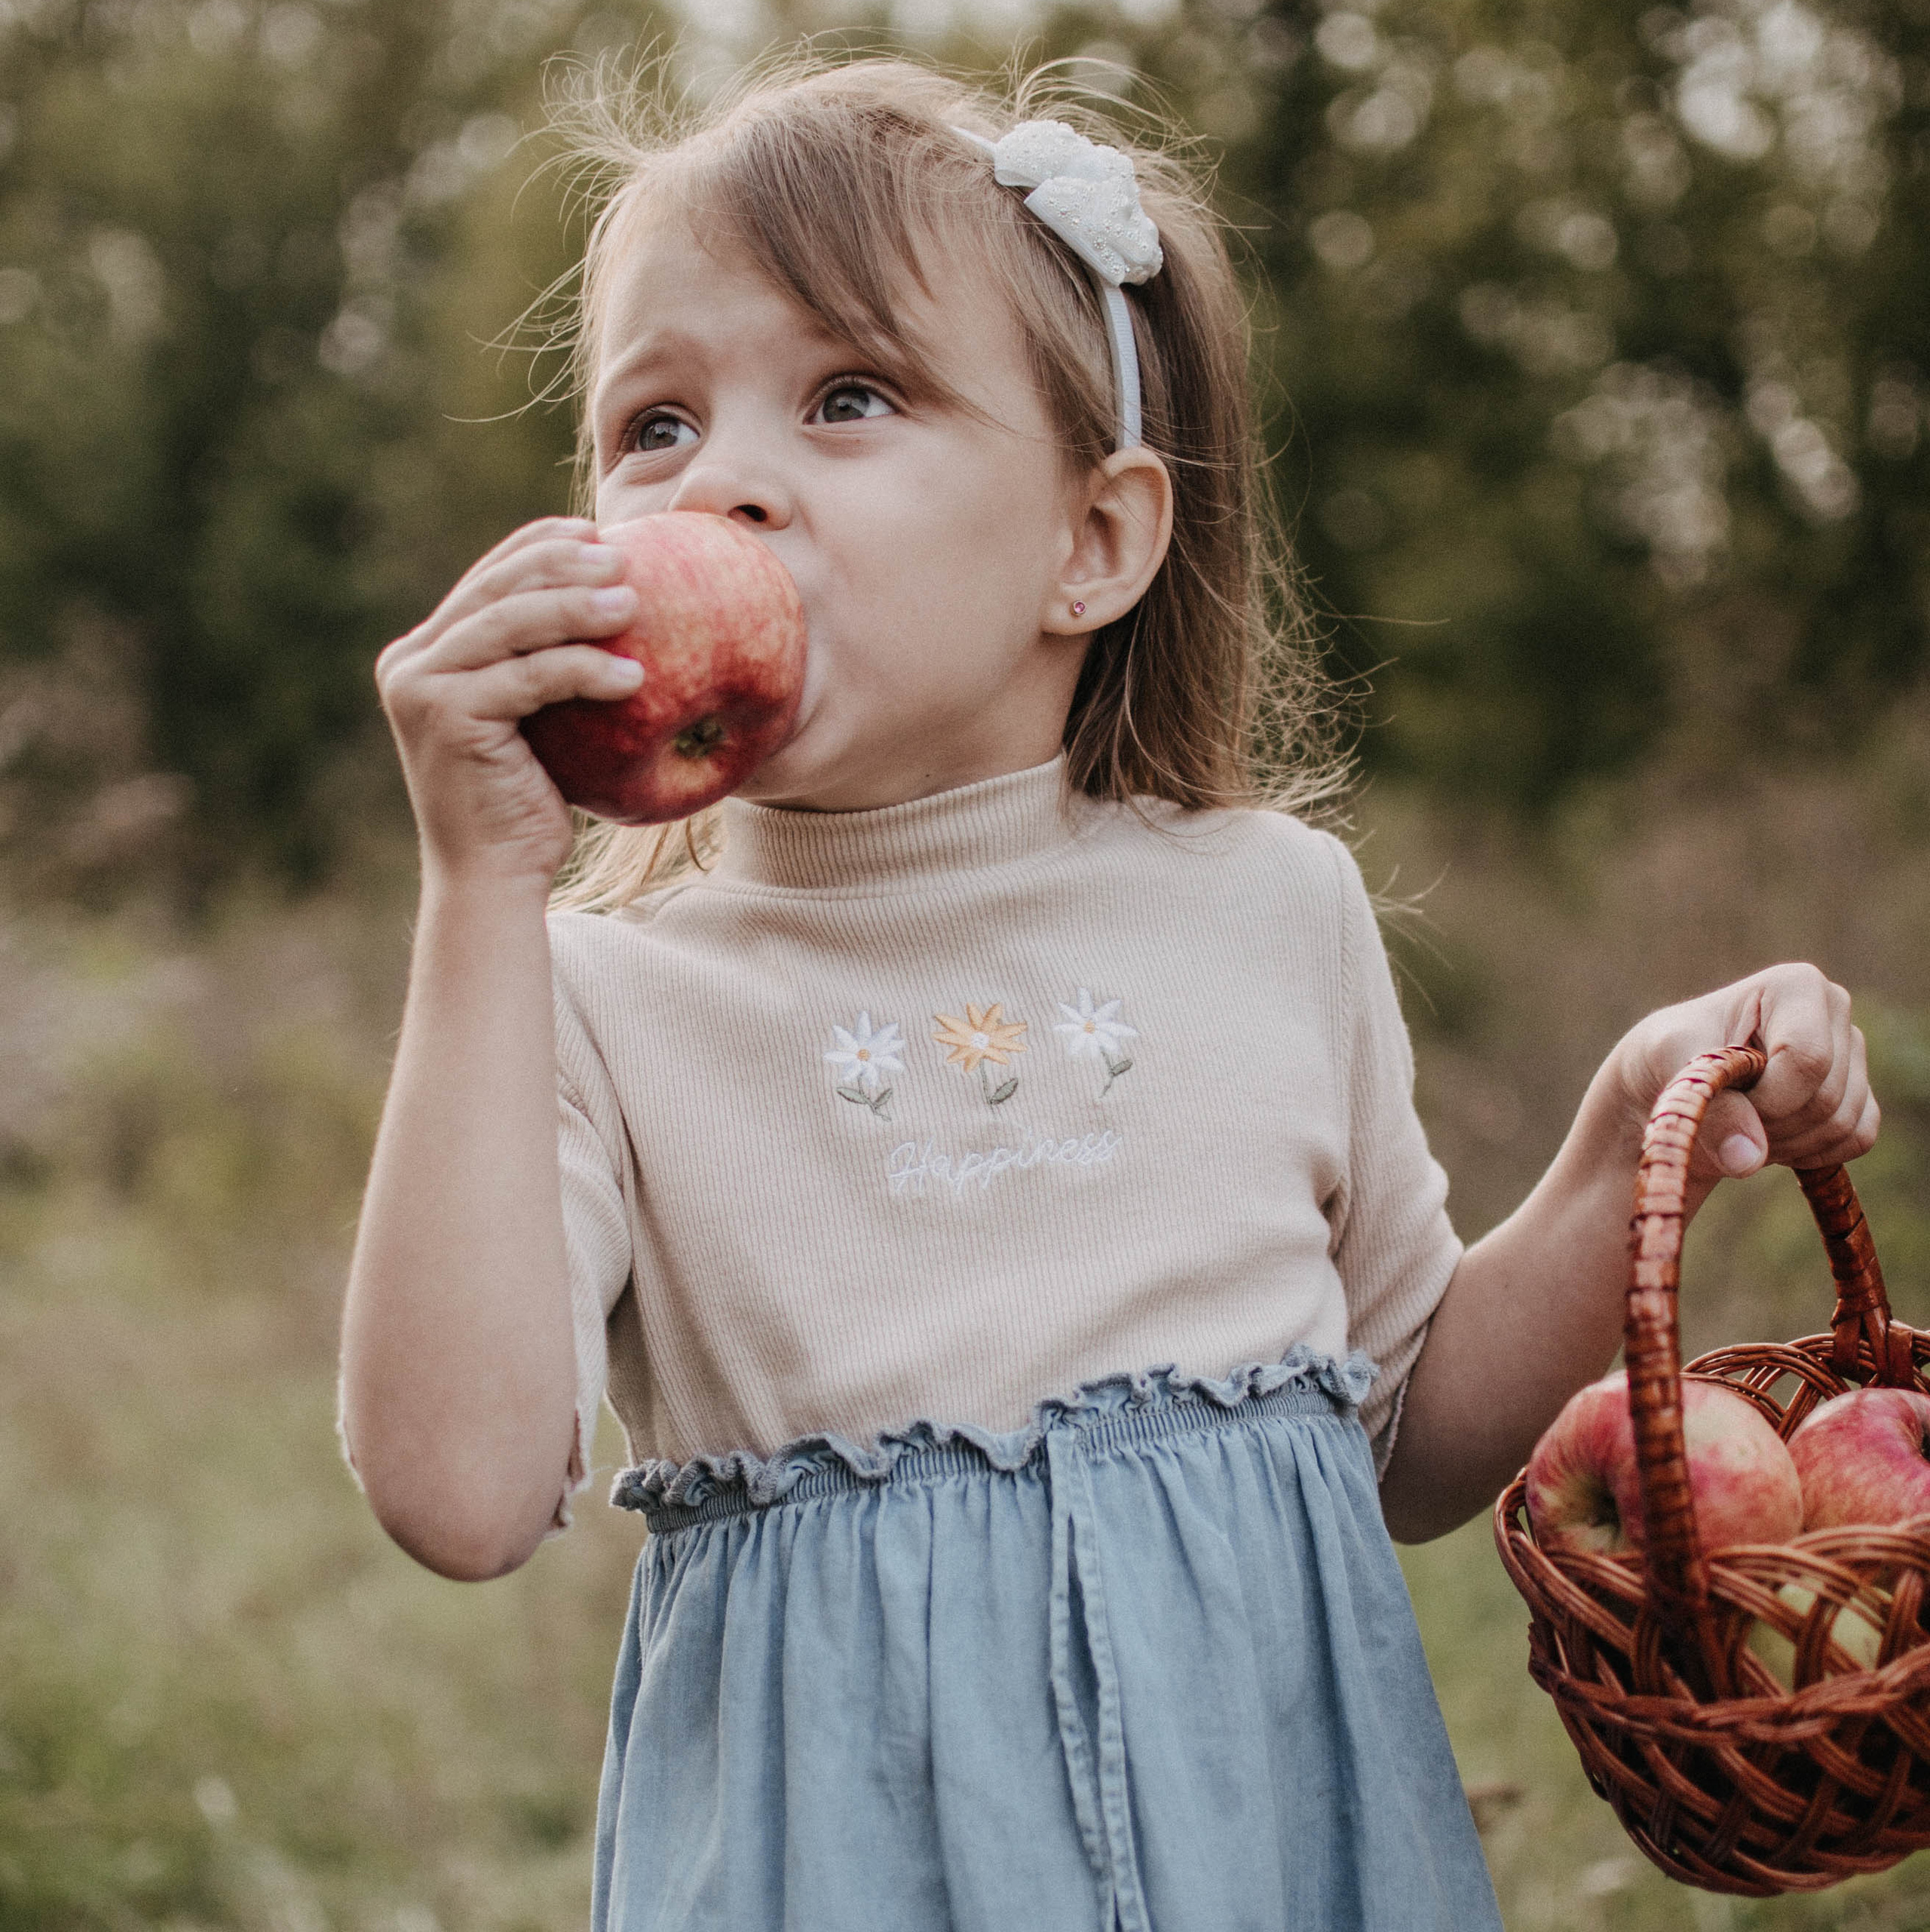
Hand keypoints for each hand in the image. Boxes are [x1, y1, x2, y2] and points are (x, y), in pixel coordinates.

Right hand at [375, 517, 644, 884]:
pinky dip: (584, 669)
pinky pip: (529, 678)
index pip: (487, 579)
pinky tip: (633, 675)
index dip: (541, 546)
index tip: (597, 532)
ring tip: (635, 603)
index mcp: (425, 653)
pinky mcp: (444, 716)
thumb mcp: (534, 722)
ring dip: (578, 607)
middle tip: (624, 559)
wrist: (492, 877)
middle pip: (496, 589)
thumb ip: (540, 665)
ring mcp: (420, 687)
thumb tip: (609, 603)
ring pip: (510, 624)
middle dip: (563, 564)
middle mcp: (410, 662)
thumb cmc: (525, 803)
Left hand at [1609, 965, 1878, 1182]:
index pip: (1808, 1059)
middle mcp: (1834, 1011)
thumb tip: (1747, 1159)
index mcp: (1797, 985)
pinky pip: (1856, 1140)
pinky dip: (1810, 1153)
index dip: (1767, 1097)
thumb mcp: (1672, 1066)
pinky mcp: (1860, 1093)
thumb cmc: (1667, 1056)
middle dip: (1768, 1124)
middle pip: (1826, 1098)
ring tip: (1741, 1122)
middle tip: (1725, 1114)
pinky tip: (1770, 1136)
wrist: (1671, 1082)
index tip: (1725, 1095)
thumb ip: (1710, 1105)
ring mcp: (1852, 1053)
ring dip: (1783, 1143)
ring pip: (1842, 1125)